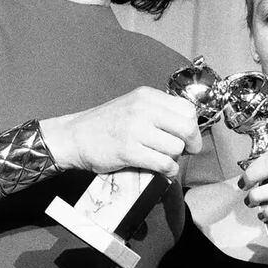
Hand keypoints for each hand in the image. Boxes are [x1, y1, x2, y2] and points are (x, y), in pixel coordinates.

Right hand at [42, 88, 201, 178]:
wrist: (75, 137)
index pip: (187, 109)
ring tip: (163, 159)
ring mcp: (135, 130)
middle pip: (187, 128)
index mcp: (147, 96)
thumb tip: (188, 128)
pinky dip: (167, 171)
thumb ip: (158, 112)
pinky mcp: (128, 151)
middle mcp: (142, 109)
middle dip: (192, 144)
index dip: (193, 126)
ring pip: (176, 148)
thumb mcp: (133, 106)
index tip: (188, 137)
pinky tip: (162, 170)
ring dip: (174, 158)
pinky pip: (163, 163)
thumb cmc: (106, 125)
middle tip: (186, 151)